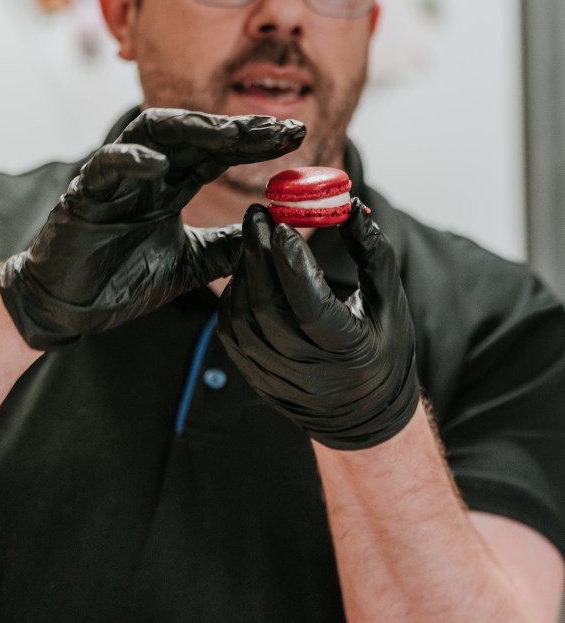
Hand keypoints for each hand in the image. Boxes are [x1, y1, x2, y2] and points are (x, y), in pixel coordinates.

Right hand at [0, 109, 304, 349]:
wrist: (71, 307)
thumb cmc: (122, 278)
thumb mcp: (192, 264)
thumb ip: (229, 247)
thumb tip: (276, 233)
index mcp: (173, 184)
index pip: (219, 151)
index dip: (255, 141)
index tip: (296, 136)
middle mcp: (148, 172)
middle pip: (196, 134)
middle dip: (238, 129)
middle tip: (280, 129)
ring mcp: (116, 179)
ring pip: (153, 134)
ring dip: (193, 130)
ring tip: (231, 133)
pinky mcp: (84, 195)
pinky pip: (105, 167)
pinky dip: (129, 160)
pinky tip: (157, 162)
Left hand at [217, 200, 419, 448]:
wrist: (365, 415)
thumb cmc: (384, 350)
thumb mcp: (390, 302)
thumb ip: (372, 253)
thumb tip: (350, 207)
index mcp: (348, 351)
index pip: (310, 302)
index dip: (292, 261)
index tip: (282, 223)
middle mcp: (308, 370)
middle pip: (266, 304)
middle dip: (256, 252)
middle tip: (257, 214)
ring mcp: (277, 377)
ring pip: (242, 317)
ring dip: (242, 272)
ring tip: (252, 240)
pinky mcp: (256, 378)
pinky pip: (231, 333)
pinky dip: (232, 297)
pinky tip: (245, 273)